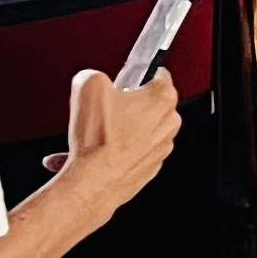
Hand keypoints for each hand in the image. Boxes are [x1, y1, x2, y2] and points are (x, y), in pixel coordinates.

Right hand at [48, 64, 179, 213]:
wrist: (93, 183)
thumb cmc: (98, 141)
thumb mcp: (88, 86)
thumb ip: (93, 75)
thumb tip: (91, 79)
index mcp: (163, 98)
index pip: (157, 74)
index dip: (135, 75)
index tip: (123, 80)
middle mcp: (168, 123)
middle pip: (147, 104)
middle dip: (125, 105)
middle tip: (104, 109)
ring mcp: (160, 148)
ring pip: (137, 131)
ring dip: (117, 131)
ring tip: (94, 135)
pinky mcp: (148, 168)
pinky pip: (131, 153)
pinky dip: (114, 152)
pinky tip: (94, 153)